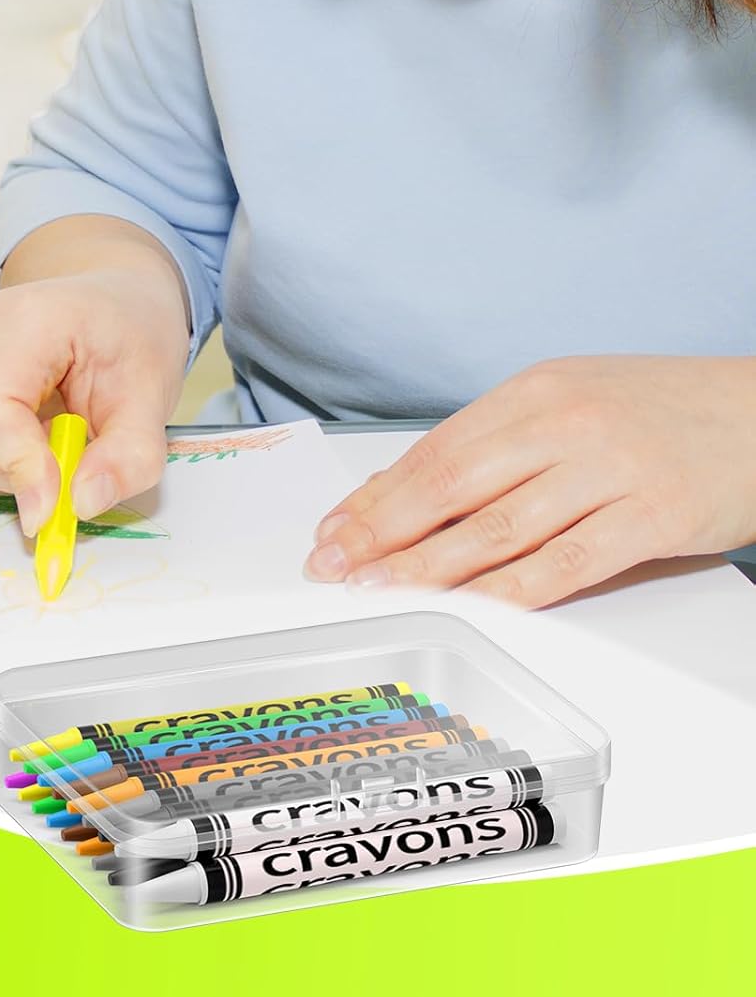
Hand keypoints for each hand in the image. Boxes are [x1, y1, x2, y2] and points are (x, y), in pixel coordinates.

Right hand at [0, 269, 186, 534]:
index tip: (51, 510)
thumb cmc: (128, 341)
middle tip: (55, 463)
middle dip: (5, 472)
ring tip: (21, 447)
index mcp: (29, 320)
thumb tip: (82, 504)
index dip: (18, 469)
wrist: (108, 302)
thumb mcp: (154, 398)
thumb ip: (129, 458)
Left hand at [304, 355, 755, 607]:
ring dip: (427, 566)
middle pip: (451, 486)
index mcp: (534, 391)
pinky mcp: (651, 517)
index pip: (434, 450)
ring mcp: (609, 470)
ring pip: (497, 528)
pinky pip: (565, 564)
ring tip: (380, 588)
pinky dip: (508, 591)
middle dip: (382, 531)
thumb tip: (404, 488)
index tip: (334, 529)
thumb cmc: (660, 410)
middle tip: (335, 564)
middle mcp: (564, 424)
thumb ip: (492, 444)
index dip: (376, 496)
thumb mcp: (568, 401)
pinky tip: (466, 605)